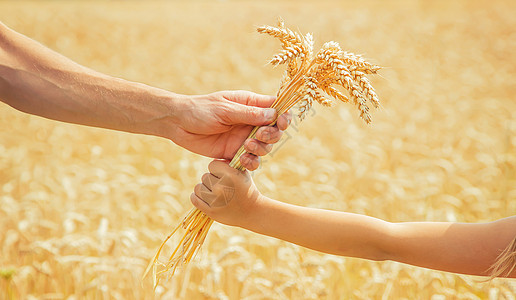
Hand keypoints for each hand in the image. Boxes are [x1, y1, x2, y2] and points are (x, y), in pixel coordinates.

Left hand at [170, 91, 290, 170]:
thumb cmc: (200, 110)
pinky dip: (251, 162)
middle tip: (259, 136)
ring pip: (265, 147)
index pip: (275, 108)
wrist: (178, 124)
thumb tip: (273, 115)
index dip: (284, 116)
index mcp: (250, 105)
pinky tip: (243, 160)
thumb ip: (248, 114)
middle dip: (272, 135)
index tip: (282, 122)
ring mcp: (243, 138)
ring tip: (247, 146)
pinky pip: (251, 161)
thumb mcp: (224, 109)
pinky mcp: (235, 153)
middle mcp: (250, 122)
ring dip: (261, 149)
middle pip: (274, 130)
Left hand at [190, 160, 262, 226]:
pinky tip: (205, 197)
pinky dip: (197, 197)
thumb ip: (228, 165)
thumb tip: (213, 161)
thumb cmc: (246, 189)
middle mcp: (221, 187)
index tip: (222, 175)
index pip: (212, 165)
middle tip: (221, 186)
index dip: (217, 169)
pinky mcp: (211, 211)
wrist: (253, 212)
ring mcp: (215, 200)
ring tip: (214, 193)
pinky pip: (195, 199)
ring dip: (204, 189)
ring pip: (198, 188)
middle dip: (212, 180)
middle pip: (205, 177)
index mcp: (230, 175)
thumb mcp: (242, 173)